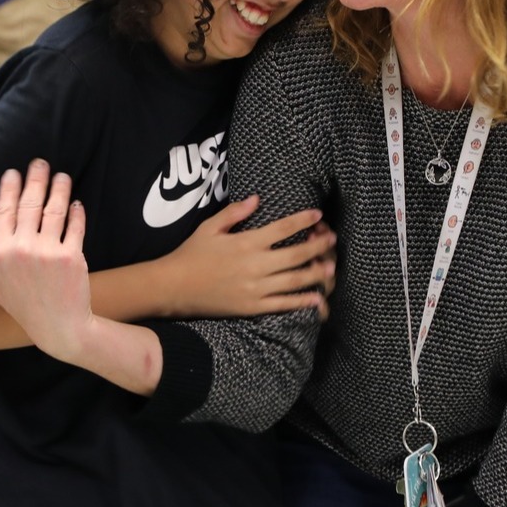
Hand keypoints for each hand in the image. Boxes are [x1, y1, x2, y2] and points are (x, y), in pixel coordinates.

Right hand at [0, 160, 94, 363]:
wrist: (59, 326)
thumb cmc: (24, 306)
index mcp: (0, 253)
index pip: (3, 211)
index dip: (9, 188)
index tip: (12, 172)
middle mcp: (22, 249)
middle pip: (28, 204)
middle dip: (35, 179)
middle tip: (40, 163)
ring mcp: (48, 252)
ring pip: (53, 210)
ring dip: (58, 189)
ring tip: (61, 176)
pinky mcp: (72, 256)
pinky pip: (75, 226)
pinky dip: (76, 212)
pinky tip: (76, 203)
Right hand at [154, 195, 338, 319]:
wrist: (174, 287)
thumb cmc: (191, 254)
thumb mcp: (210, 228)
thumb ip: (235, 213)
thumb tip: (256, 199)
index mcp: (246, 243)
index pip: (282, 229)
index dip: (303, 220)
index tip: (318, 214)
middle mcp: (255, 265)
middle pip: (296, 255)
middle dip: (317, 246)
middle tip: (332, 240)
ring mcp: (255, 288)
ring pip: (294, 280)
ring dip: (315, 273)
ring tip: (330, 268)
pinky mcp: (252, 307)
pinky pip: (282, 304)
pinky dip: (301, 301)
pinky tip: (316, 298)